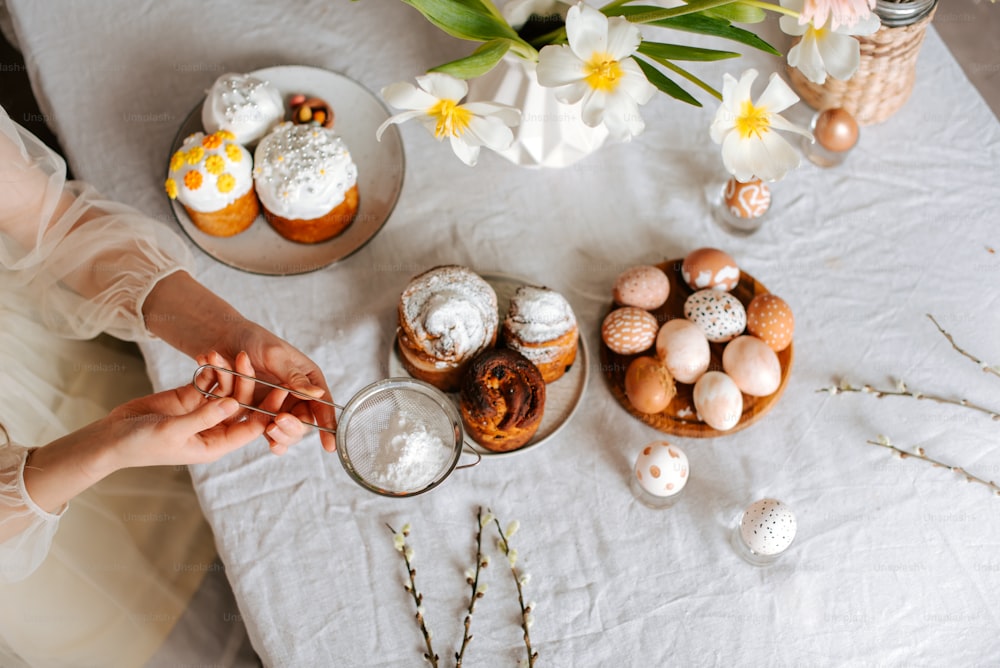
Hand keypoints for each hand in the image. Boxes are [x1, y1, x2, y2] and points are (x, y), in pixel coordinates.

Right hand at [24, 362, 280, 514]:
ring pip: (225, 389)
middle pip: (241, 404)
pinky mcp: (189, 396)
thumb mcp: (173, 432)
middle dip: (245, 382)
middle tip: (245, 358)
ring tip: (222, 353)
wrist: (111, 437)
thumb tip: (235, 404)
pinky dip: (210, 368)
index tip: (281, 391)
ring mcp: (203, 411)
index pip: (251, 427)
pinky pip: (207, 380)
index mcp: (216, 444)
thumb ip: (204, 417)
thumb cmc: (141, 445)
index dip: (267, 410)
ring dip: (226, 372)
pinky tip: (208, 354)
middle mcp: (214, 427)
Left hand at [199, 328, 336, 450]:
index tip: (330, 445)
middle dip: (295, 427)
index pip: (323, 405)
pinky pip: (268, 432)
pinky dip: (269, 438)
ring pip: (287, 432)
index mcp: (307, 379)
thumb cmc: (254, 340)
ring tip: (270, 429)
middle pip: (305, 422)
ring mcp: (277, 406)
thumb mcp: (275, 355)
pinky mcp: (259, 413)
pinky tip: (269, 442)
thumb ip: (293, 377)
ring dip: (282, 435)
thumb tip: (317, 393)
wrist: (222, 340)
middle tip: (279, 422)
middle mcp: (296, 395)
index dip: (328, 425)